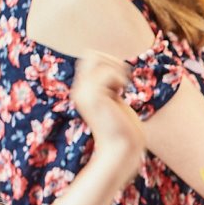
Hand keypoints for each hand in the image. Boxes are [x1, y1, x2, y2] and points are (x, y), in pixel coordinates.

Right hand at [70, 50, 143, 164]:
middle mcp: (79, 91)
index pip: (89, 59)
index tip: (119, 82)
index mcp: (83, 91)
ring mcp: (84, 93)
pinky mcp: (93, 97)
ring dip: (116, 69)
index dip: (108, 62)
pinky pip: (108, 72)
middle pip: (91, 54)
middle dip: (111, 61)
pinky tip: (123, 93)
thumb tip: (117, 63)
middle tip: (122, 82)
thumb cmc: (124, 129)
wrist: (121, 151)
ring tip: (122, 87)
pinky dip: (120, 78)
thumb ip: (111, 85)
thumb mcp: (115, 101)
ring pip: (97, 58)